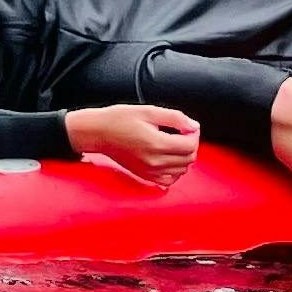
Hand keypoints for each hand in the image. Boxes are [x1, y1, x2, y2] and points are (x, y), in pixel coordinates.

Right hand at [68, 103, 201, 186]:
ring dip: (184, 157)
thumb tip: (194, 127)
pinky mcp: (145, 176)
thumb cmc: (118, 119)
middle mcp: (155, 161)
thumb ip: (175, 118)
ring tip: (174, 144)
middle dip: (190, 145)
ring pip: (182, 170)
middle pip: (189, 159)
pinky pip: (170, 180)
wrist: (97, 133)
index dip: (193, 134)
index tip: (187, 127)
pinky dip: (175, 171)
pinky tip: (168, 159)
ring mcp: (150, 171)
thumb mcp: (148, 111)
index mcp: (157, 143)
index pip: (190, 145)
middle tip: (182, 134)